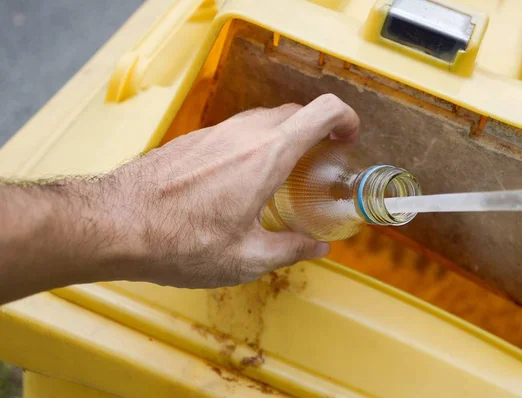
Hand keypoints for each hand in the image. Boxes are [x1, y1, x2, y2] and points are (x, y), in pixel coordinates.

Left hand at [106, 94, 359, 287]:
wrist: (114, 224)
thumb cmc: (179, 242)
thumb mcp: (246, 258)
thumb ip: (290, 250)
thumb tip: (315, 248)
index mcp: (267, 156)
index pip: (322, 112)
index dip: (345, 118)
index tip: (349, 137)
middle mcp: (243, 134)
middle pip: (294, 113)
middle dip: (316, 132)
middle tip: (319, 162)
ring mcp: (215, 132)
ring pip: (263, 120)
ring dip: (283, 138)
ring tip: (281, 174)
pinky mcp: (193, 139)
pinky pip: (235, 132)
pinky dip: (253, 145)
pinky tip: (241, 180)